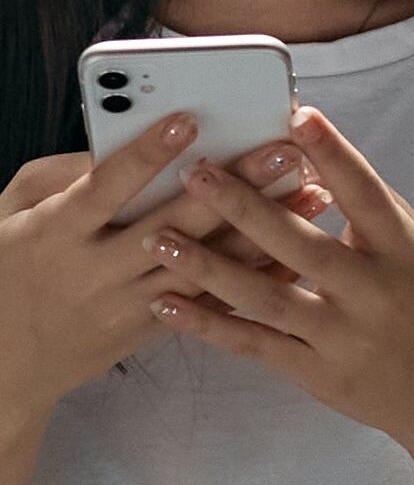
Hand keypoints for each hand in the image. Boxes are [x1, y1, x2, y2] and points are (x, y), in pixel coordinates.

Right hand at [0, 116, 327, 425]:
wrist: (3, 364)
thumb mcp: (10, 214)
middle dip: (237, 184)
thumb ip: (60, 178)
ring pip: (209, 264)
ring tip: (312, 194)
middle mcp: (99, 269)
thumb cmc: (6, 269)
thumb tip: (116, 145)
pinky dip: (255, 277)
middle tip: (285, 150)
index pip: (106, 186)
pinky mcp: (153, 328)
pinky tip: (298, 253)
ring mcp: (130, 303)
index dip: (147, 154)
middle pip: (177, 222)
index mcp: (56, 232)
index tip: (189, 120)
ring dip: (265, 229)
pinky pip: (213, 302)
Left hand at [147, 107, 413, 469]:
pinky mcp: (319, 374)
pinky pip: (256, 346)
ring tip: (159, 237)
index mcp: (405, 255)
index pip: (367, 197)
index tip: (299, 115)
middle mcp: (374, 295)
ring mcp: (344, 337)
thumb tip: (323, 156)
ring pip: (267, 298)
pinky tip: (167, 304)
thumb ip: (377, 211)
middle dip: (245, 206)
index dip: (334, 155)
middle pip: (302, 246)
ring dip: (209, 267)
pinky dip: (210, 325)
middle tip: (196, 172)